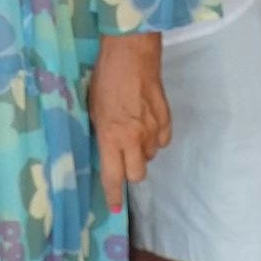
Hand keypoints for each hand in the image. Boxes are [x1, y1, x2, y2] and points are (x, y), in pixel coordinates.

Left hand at [91, 32, 170, 213]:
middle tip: (124, 158)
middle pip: (137, 175)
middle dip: (130, 172)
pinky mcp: (166, 119)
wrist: (131, 54)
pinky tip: (148, 124)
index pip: (113, 177)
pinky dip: (156, 138)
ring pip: (151, 157)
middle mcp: (133, 139)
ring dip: (142, 151)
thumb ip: (102, 135)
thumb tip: (106, 151)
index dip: (113, 195)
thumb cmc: (105, 78)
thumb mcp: (93, 110)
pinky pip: (163, 141)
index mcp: (110, 137)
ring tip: (134, 131)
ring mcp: (153, 130)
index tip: (114, 207)